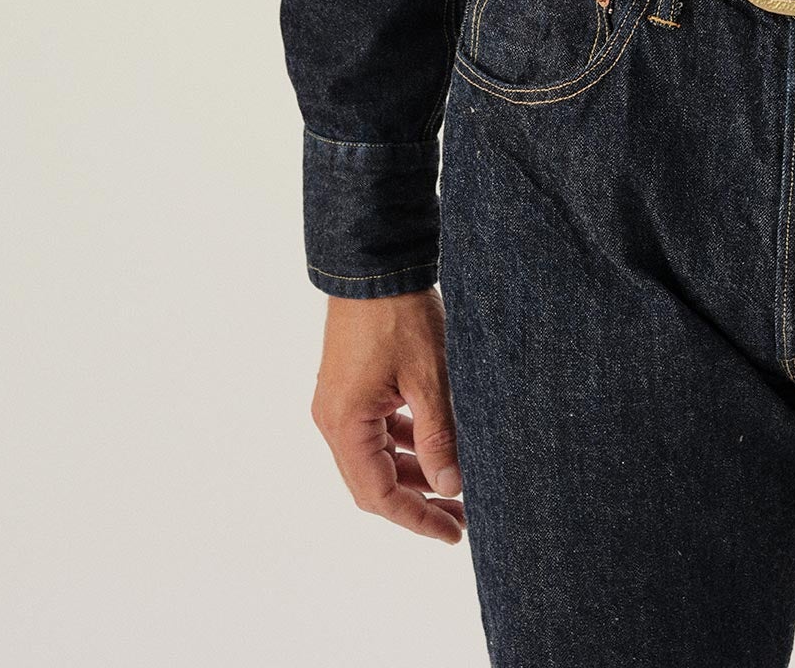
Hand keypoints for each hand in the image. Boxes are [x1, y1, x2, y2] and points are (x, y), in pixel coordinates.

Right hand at [311, 288, 466, 542]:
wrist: (374, 263)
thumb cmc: (398, 315)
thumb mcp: (429, 377)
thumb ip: (438, 435)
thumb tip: (449, 486)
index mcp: (345, 424)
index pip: (378, 495)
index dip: (417, 518)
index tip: (453, 531)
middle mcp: (334, 419)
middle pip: (373, 482)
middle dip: (417, 500)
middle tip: (461, 514)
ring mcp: (339, 402)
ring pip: (376, 456)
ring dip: (412, 472)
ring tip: (455, 482)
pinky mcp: (350, 386)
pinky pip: (375, 430)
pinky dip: (403, 443)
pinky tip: (435, 444)